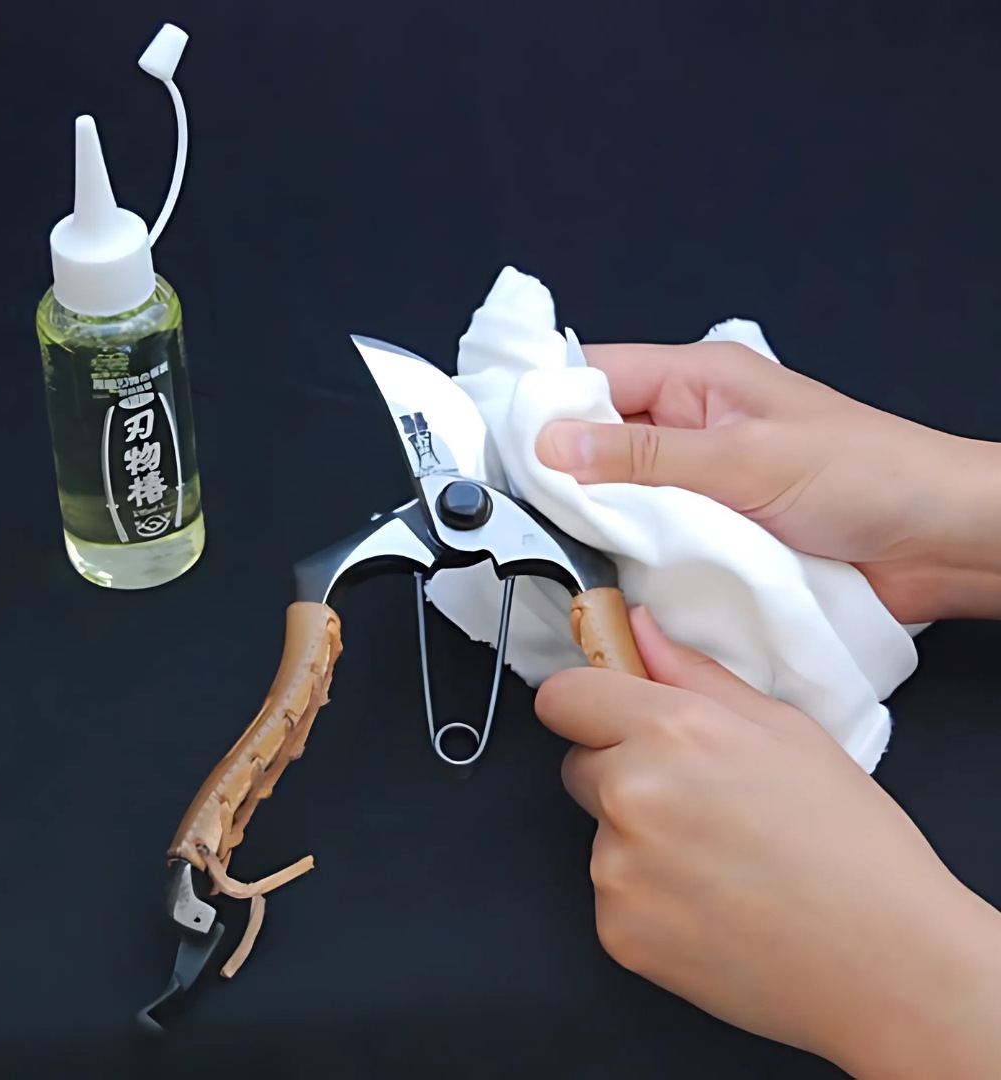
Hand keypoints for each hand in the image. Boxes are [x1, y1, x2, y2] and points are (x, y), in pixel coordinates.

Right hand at [534, 340, 1000, 622]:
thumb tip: (554, 443)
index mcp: (698, 379)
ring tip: (560, 548)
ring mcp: (698, 481)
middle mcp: (690, 426)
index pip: (595, 376)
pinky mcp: (710, 530)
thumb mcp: (744, 460)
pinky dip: (630, 552)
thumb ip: (645, 455)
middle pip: (598, 439)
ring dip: (599, 520)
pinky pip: (650, 535)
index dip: (545, 408)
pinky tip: (608, 571)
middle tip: (526, 512)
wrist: (937, 544)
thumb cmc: (866, 476)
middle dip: (565, 473)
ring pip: (619, 492)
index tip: (501, 451)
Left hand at [535, 607, 1000, 1077]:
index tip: (612, 715)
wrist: (889, 965)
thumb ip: (695, 674)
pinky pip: (612, 893)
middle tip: (696, 800)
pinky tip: (711, 906)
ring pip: (599, 832)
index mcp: (673, 731)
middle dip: (621, 771)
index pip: (563, 696)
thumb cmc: (852, 844)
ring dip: (637, 840)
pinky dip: (647, 899)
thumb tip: (638, 630)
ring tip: (719, 862)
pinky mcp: (616, 930)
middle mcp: (632, 793)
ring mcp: (617, 867)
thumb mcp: (786, 731)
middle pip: (579, 763)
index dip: (587, 702)